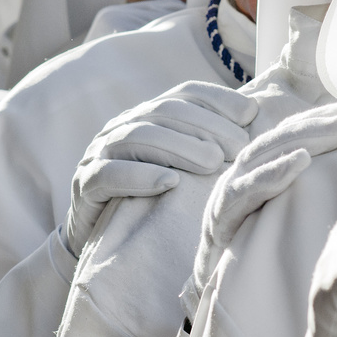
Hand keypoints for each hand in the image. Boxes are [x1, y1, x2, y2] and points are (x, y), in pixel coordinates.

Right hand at [62, 82, 259, 256]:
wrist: (99, 243)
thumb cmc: (151, 202)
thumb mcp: (182, 168)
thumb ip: (209, 144)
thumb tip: (253, 121)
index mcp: (147, 116)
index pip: (184, 94)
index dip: (218, 99)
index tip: (251, 113)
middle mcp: (122, 126)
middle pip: (164, 112)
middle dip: (205, 125)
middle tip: (238, 147)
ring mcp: (98, 153)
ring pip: (137, 137)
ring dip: (179, 147)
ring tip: (213, 163)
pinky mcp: (84, 185)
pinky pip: (107, 174)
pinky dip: (139, 176)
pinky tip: (169, 183)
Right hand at [180, 98, 336, 318]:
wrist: (215, 295)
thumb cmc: (257, 250)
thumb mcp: (290, 214)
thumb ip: (321, 189)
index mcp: (266, 166)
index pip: (305, 128)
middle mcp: (247, 171)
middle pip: (288, 134)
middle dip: (328, 118)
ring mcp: (231, 192)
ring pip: (267, 152)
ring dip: (306, 137)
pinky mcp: (219, 218)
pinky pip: (245, 191)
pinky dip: (272, 173)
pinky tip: (300, 163)